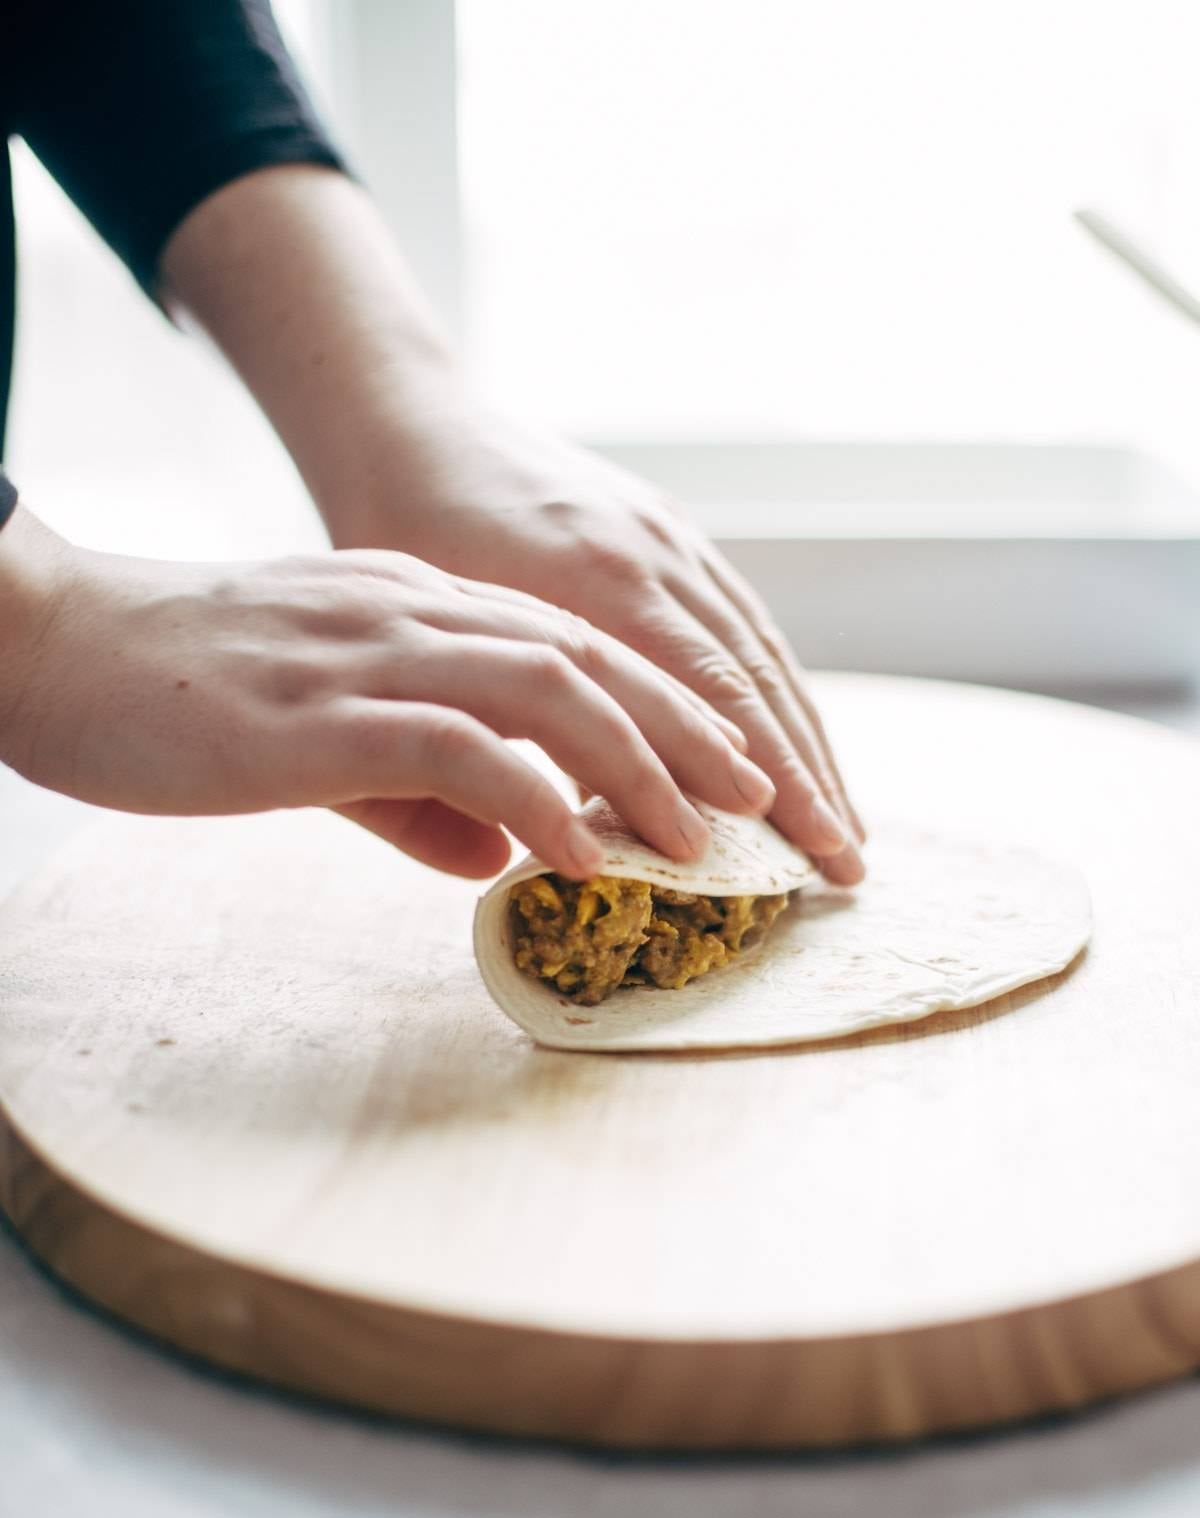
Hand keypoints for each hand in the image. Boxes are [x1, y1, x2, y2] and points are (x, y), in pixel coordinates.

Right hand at [0, 508, 774, 879]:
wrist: (53, 648)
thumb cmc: (177, 698)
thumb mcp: (319, 743)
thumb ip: (415, 793)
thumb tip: (502, 850)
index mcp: (412, 609)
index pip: (567, 646)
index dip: (658, 704)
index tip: (723, 765)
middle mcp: (409, 614)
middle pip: (584, 659)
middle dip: (683, 730)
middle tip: (756, 801)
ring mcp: (368, 656)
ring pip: (544, 692)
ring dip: (634, 765)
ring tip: (698, 836)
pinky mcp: (320, 714)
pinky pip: (458, 747)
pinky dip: (535, 793)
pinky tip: (582, 849)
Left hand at [331, 410, 865, 885]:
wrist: (410, 424)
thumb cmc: (398, 538)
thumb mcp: (438, 637)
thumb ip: (510, 724)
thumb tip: (577, 836)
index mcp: (594, 578)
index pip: (711, 696)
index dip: (769, 780)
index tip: (812, 850)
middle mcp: (650, 554)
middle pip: (756, 682)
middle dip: (811, 779)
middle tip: (850, 864)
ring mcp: (667, 537)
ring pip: (762, 652)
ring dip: (808, 743)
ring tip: (843, 822)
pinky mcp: (668, 530)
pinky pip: (742, 618)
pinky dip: (778, 690)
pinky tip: (795, 743)